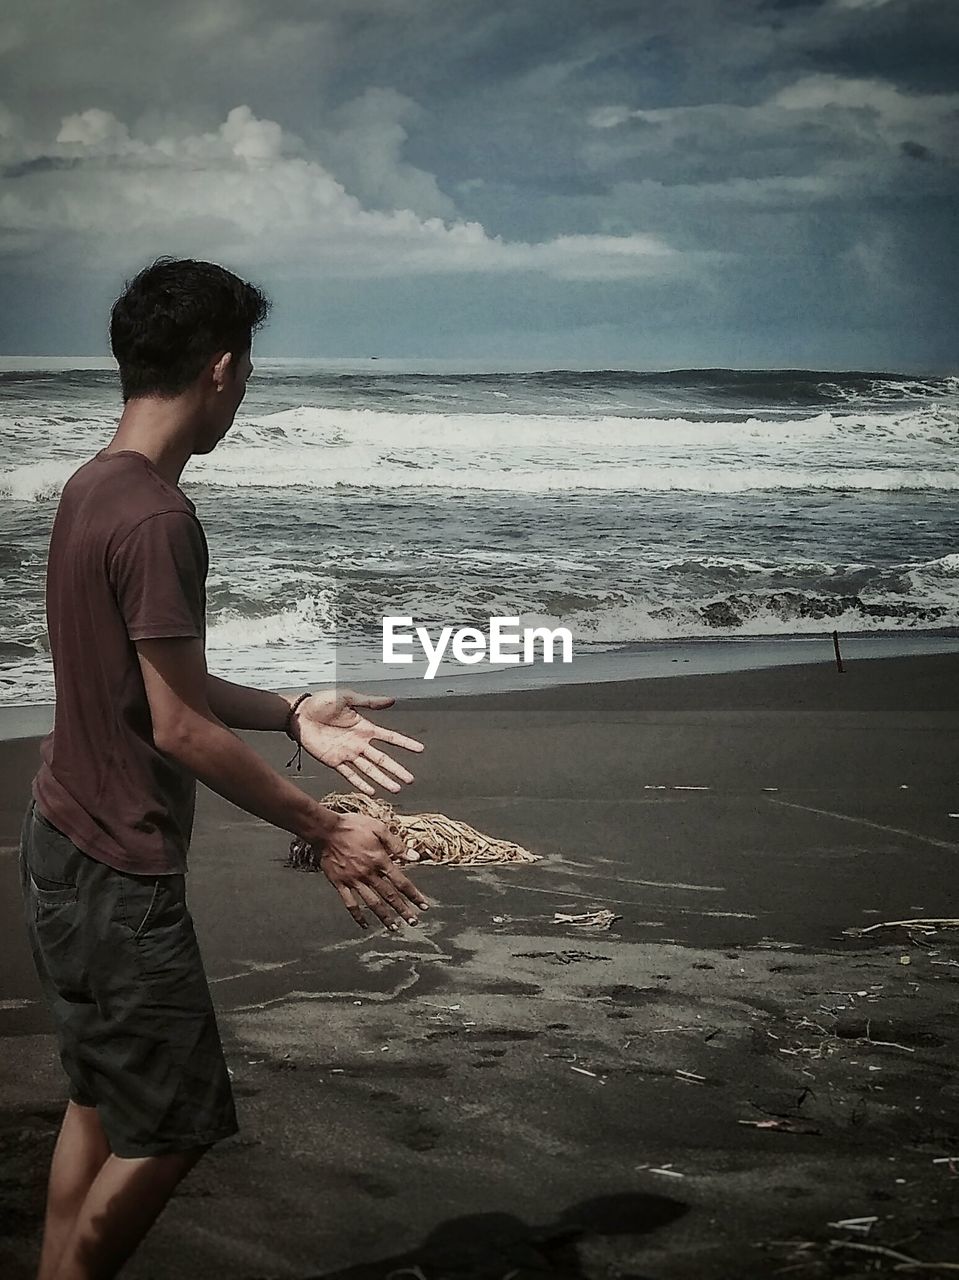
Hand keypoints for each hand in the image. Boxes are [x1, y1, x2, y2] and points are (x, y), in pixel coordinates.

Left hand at [292, 689, 423, 795]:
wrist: (299, 713)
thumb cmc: (322, 702)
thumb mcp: (346, 697)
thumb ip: (368, 702)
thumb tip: (392, 700)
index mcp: (364, 727)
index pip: (390, 737)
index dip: (405, 743)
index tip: (420, 749)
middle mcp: (359, 743)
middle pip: (382, 759)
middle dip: (397, 770)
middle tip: (410, 780)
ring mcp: (347, 753)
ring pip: (369, 770)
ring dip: (383, 780)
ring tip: (396, 790)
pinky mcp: (334, 761)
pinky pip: (350, 774)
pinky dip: (361, 783)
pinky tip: (372, 792)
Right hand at [319, 813, 429, 930]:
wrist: (326, 830)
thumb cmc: (353, 826)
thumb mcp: (379, 828)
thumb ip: (397, 845)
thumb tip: (415, 856)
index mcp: (380, 860)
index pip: (401, 882)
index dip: (414, 895)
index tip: (423, 906)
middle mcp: (369, 874)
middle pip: (389, 896)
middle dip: (403, 910)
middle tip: (413, 922)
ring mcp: (354, 880)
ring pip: (372, 903)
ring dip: (385, 917)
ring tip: (394, 928)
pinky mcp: (340, 884)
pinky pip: (350, 904)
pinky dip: (358, 916)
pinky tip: (365, 925)